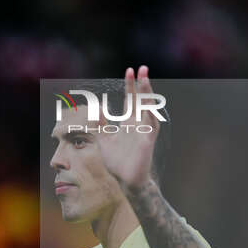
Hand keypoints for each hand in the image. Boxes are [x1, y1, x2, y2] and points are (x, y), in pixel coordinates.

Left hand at [97, 65, 159, 190]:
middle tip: (143, 67)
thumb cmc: (116, 162)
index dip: (130, 86)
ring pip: (149, 110)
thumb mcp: (104, 140)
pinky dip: (150, 116)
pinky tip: (148, 105)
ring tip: (145, 80)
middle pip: (142, 101)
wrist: (125, 180)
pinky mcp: (147, 143)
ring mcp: (144, 133)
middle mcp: (139, 125)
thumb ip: (101, 125)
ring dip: (147, 96)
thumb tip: (96, 109)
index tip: (129, 71)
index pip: (131, 101)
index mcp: (129, 124)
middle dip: (142, 85)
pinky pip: (151, 127)